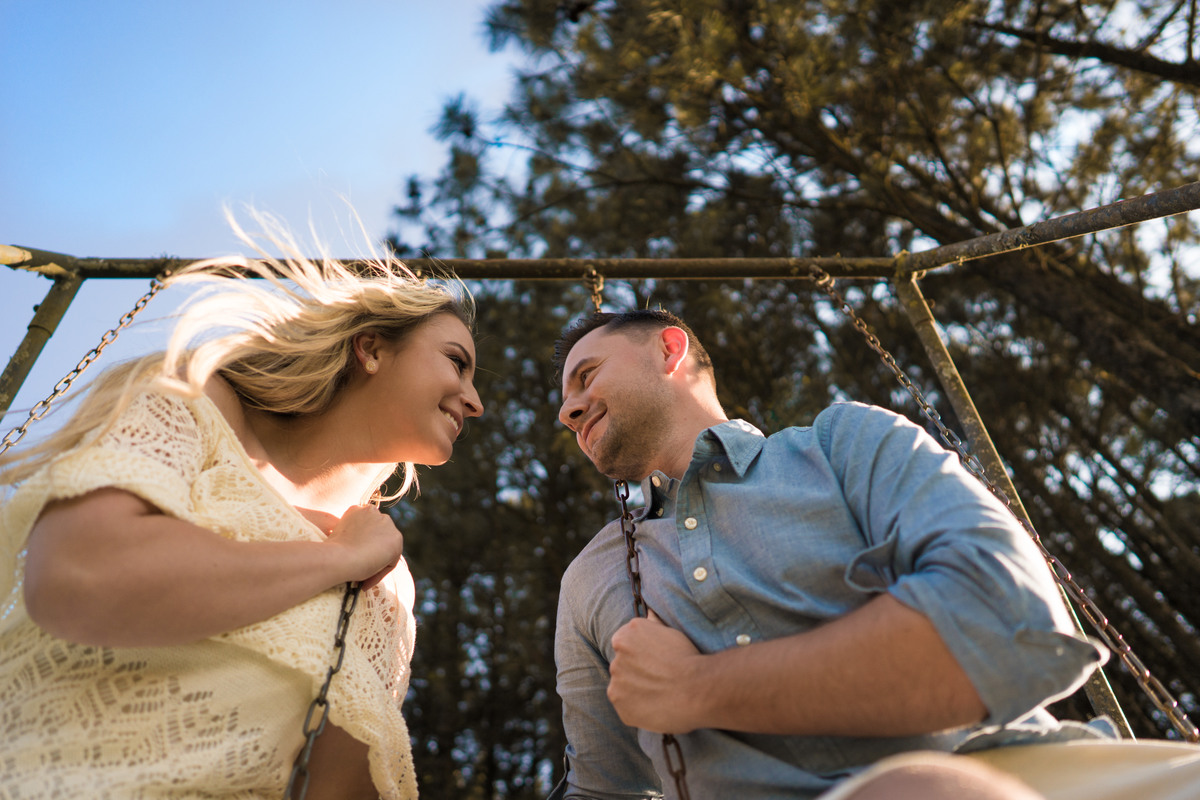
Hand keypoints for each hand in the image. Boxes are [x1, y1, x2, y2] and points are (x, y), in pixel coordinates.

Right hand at [324, 505, 405, 589]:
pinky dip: (380, 572)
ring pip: (385, 548)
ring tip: (363, 579)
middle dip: (372, 552)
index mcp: (356, 510)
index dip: (360, 547)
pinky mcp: (396, 538)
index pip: (366, 530)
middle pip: (377, 536)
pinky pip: (391, 560)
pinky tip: (367, 581)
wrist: (339, 557)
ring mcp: (386, 524)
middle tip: (360, 570)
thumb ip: (353, 538)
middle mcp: (373, 512)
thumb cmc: (332, 552)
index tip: (353, 561)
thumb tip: (358, 549)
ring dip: (378, 563)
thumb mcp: (339, 539)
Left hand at [607, 609, 706, 733]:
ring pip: (623, 687)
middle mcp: (615, 659)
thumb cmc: (686, 657)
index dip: (640, 654)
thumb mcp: (670, 632)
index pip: (624, 644)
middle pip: (622, 666)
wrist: (695, 688)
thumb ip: (653, 624)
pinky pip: (626, 707)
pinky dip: (637, 708)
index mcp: (623, 637)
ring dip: (635, 690)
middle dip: (635, 672)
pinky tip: (656, 706)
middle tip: (659, 679)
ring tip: (660, 694)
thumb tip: (649, 612)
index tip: (655, 662)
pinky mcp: (621, 707)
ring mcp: (616, 684)